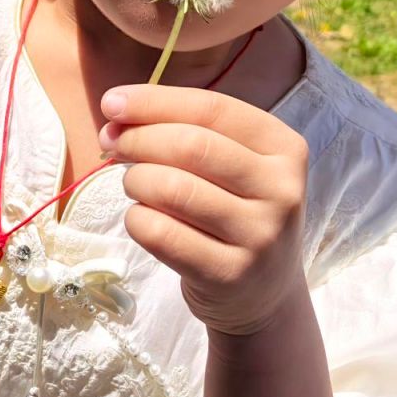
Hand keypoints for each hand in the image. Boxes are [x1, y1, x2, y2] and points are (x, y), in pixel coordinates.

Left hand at [100, 83, 309, 336]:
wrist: (264, 293)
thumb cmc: (235, 212)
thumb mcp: (234, 165)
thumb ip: (186, 131)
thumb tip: (116, 113)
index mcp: (285, 148)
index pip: (212, 109)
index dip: (154, 102)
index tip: (111, 104)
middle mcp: (282, 190)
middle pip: (191, 146)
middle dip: (137, 139)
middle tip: (112, 145)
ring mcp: (260, 236)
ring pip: (173, 189)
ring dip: (135, 180)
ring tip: (133, 184)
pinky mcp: (230, 275)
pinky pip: (161, 234)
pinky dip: (136, 219)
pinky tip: (141, 219)